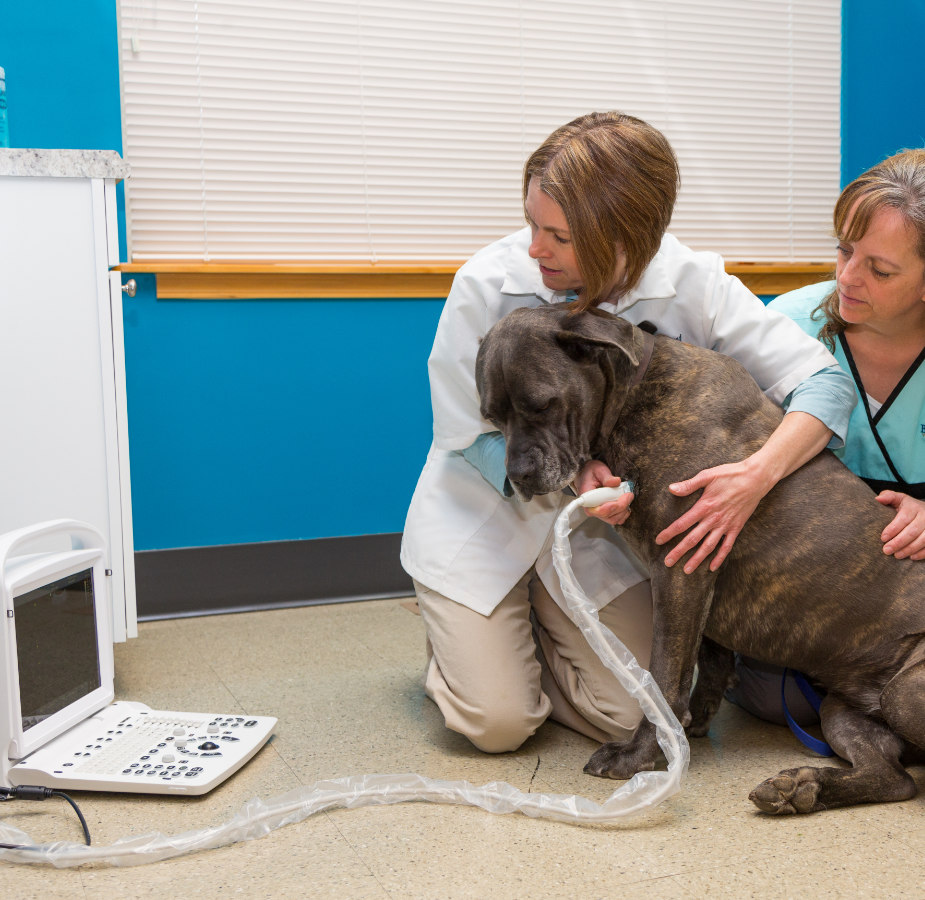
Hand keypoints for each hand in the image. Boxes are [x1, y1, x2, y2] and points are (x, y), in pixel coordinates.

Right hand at [574, 460, 633, 525]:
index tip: (624, 496)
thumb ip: (606, 476)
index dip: (613, 506)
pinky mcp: (604, 515)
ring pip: (614, 519)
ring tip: (626, 496)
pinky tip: (625, 503)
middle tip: (629, 494)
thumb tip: (616, 481)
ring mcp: (598, 513)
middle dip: (622, 506)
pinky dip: (623, 512)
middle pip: (609, 515)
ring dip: (624, 509)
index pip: (599, 510)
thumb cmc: (591, 474)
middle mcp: (591, 509)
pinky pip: (616, 519)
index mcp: (587, 498)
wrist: (588, 476)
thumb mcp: (598, 470)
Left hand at [655, 460, 770, 573]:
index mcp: (704, 506)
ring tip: (686, 570)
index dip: (669, 533)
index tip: (658, 541)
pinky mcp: (736, 528)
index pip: (682, 524)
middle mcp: (714, 519)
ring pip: (708, 546)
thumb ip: (689, 484)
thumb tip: (671, 489)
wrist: (756, 478)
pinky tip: (712, 567)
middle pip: (693, 539)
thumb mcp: (708, 475)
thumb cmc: (730, 474)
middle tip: (668, 562)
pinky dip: (720, 558)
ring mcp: (726, 525)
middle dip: (679, 552)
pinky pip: (727, 546)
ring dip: (697, 559)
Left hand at [877, 491, 924, 559]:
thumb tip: (878, 499)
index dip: (893, 529)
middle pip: (912, 531)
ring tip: (897, 555)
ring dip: (909, 549)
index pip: (904, 518)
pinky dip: (922, 553)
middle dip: (898, 542)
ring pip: (923, 540)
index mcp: (914, 507)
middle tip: (886, 550)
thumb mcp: (899, 499)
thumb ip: (888, 497)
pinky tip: (912, 557)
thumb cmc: (907, 507)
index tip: (883, 538)